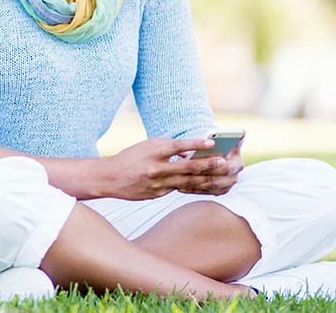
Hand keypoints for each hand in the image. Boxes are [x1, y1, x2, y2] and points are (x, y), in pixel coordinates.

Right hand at [97, 137, 243, 199]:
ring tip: (219, 174)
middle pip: (186, 167)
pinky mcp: (157, 195)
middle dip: (207, 164)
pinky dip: (191, 186)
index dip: (195, 143)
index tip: (211, 141)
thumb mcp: (148, 147)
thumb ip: (169, 149)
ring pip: (186, 182)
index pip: (177, 146)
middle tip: (224, 162)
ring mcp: (157, 184)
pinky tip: (204, 184)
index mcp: (152, 152)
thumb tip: (190, 153)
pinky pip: (177, 190)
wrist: (111, 178)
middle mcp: (156, 169)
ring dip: (205, 178)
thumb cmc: (131, 157)